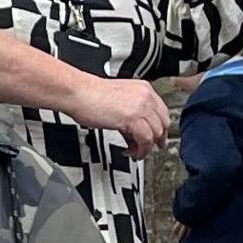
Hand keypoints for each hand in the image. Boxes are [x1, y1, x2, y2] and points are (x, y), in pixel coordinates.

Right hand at [54, 68, 170, 155]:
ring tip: (136, 152)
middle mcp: (145, 96)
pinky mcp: (133, 118)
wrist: (79, 93)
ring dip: (147, 147)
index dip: (160, 127)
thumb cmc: (90, 96)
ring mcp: (140, 106)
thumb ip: (131, 110)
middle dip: (158, 139)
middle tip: (151, 148)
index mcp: (144, 89)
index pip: (162, 111)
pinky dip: (140, 150)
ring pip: (156, 133)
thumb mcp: (119, 99)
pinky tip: (130, 151)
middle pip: (163, 122)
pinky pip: (146, 139)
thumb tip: (134, 127)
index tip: (156, 137)